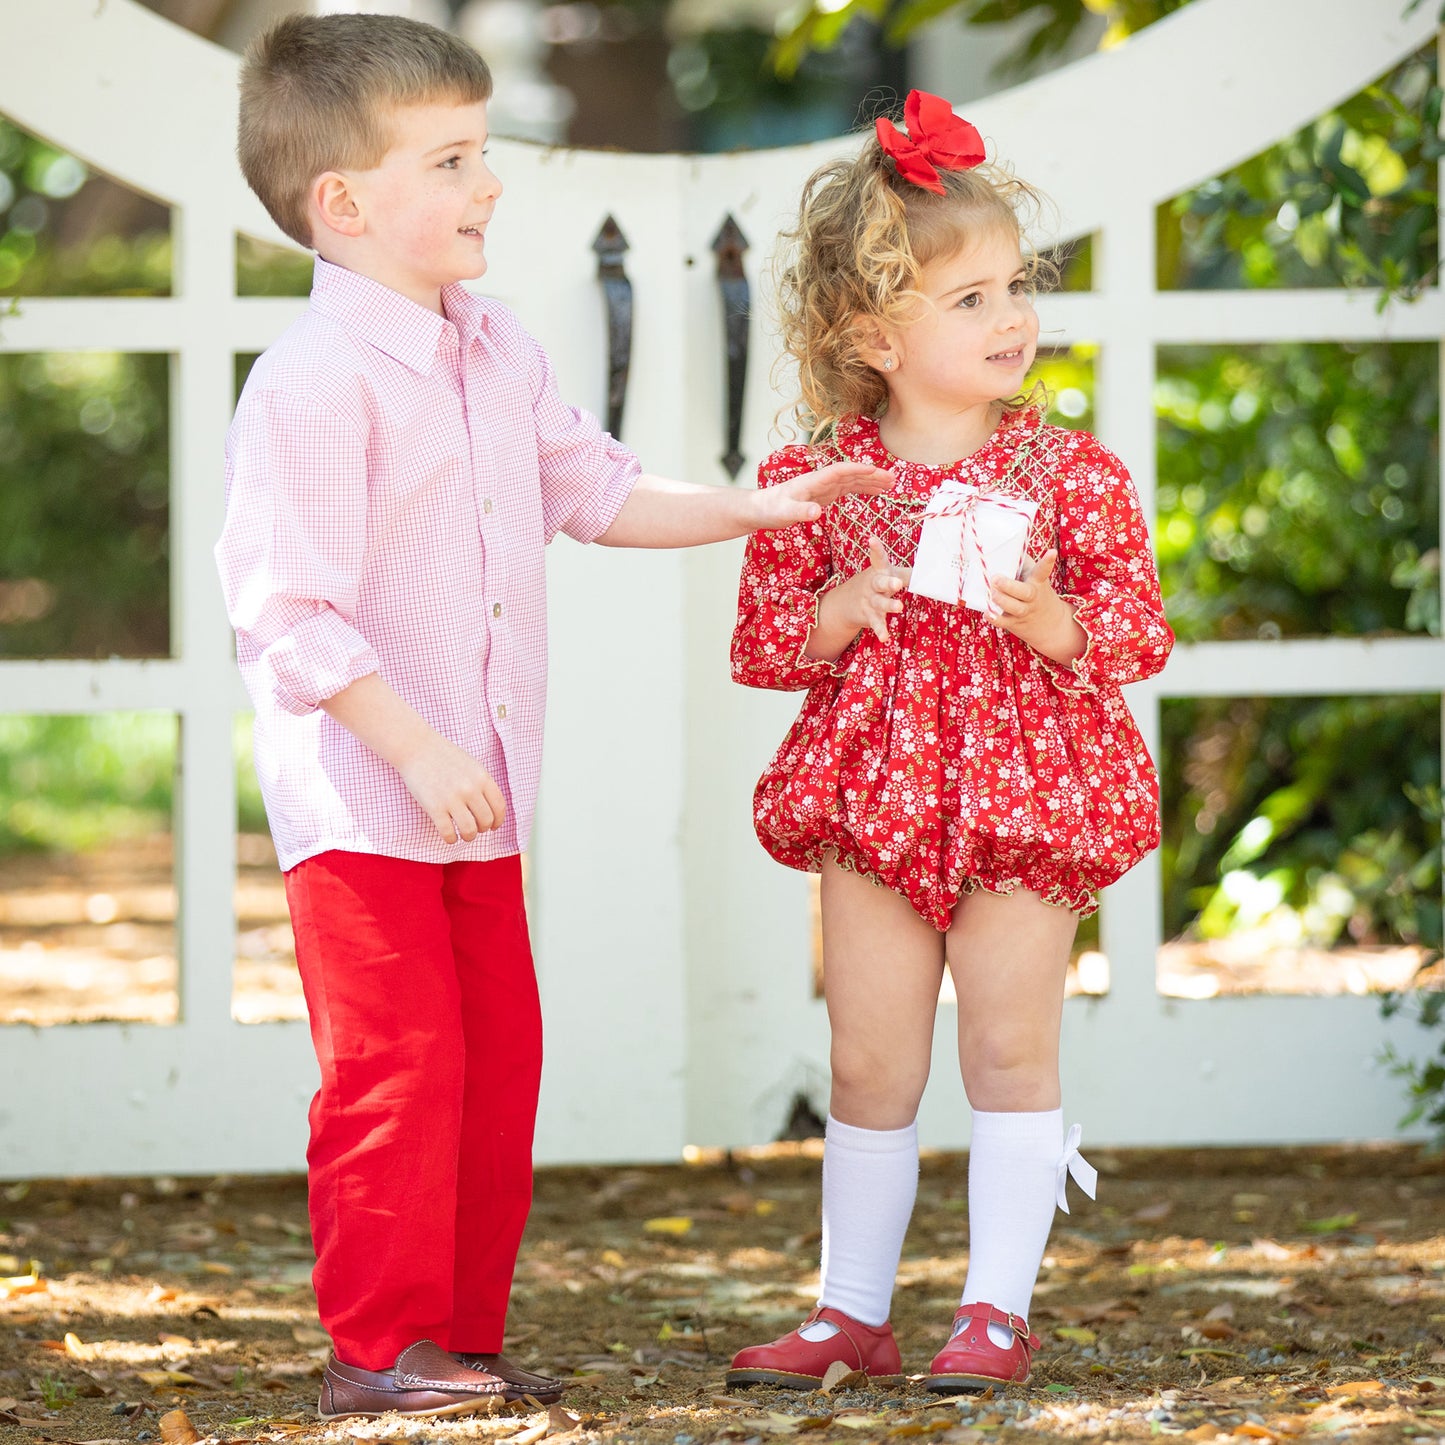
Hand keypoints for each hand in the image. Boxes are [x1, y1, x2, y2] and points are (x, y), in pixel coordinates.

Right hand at [396, 732, 506, 842]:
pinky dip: (451, 839)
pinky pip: (448, 833)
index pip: (499, 806)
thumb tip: (491, 809)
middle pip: (486, 821)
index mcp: (482, 777)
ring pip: (470, 831)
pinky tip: (449, 836)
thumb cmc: (443, 756)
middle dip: (482, 829)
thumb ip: (482, 784)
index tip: (493, 826)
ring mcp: (452, 798)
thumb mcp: (471, 765)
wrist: (415, 747)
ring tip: (463, 834)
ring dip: (469, 837)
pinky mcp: (434, 807)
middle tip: (474, 828)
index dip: (498, 820)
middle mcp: (470, 788)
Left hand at [753, 461, 895, 529]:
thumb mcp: (784, 514)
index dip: (857, 470)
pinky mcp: (824, 495)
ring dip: (871, 482)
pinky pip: (847, 490)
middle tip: (893, 479)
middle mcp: (821, 481)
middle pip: (851, 474)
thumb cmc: (770, 509)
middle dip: (872, 475)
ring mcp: (823, 487)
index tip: (875, 470)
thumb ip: (800, 513)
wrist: (760, 509)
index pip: (839, 471)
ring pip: (852, 481)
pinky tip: (874, 492)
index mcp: (813, 481)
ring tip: (891, 485)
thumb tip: (817, 512)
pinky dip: (862, 489)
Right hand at [809, 536, 909, 655]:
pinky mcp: (869, 615)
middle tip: (897, 583)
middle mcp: (873, 584)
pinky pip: (876, 623)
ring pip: (879, 603)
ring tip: (899, 607)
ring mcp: (869, 600)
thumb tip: (935, 570)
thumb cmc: (877, 583)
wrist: (845, 603)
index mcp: (880, 571)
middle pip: (879, 582)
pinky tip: (885, 638)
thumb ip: (909, 574)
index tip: (871, 539)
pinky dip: (881, 630)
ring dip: (889, 605)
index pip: (878, 558)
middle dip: (888, 582)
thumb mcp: (888, 574)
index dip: (875, 548)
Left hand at [986, 550, 1085, 663]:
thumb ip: (1020, 564)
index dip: (1047, 562)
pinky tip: (987, 613)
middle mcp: (1032, 597)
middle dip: (1009, 586)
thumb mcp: (1033, 577)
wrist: (1050, 622)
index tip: (1051, 552)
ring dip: (1002, 600)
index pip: (1042, 571)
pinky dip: (995, 618)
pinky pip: (1004, 623)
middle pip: (1025, 592)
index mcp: (1037, 582)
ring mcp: (1024, 611)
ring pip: (1015, 608)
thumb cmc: (1035, 591)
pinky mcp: (1015, 623)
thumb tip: (1000, 547)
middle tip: (995, 579)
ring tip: (991, 594)